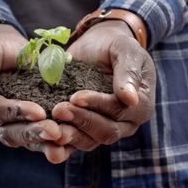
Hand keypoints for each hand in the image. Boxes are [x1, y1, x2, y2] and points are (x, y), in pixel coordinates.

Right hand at [0, 23, 69, 162]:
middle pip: (10, 133)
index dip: (17, 112)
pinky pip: (36, 143)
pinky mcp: (23, 131)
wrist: (7, 53)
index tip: (39, 111)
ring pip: (24, 141)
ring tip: (63, 142)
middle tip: (55, 131)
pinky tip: (68, 147)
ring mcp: (5, 129)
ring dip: (44, 143)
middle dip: (33, 133)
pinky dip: (50, 145)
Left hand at [52, 20, 155, 150]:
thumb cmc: (114, 45)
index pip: (120, 112)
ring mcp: (105, 128)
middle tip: (59, 109)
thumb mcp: (124, 50)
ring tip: (51, 125)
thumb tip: (131, 99)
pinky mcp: (85, 130)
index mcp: (140, 105)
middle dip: (82, 121)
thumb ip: (128, 72)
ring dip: (70, 135)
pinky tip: (47, 134)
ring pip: (90, 141)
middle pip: (106, 131)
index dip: (98, 105)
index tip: (75, 96)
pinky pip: (75, 142)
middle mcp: (126, 122)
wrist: (97, 45)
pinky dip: (62, 142)